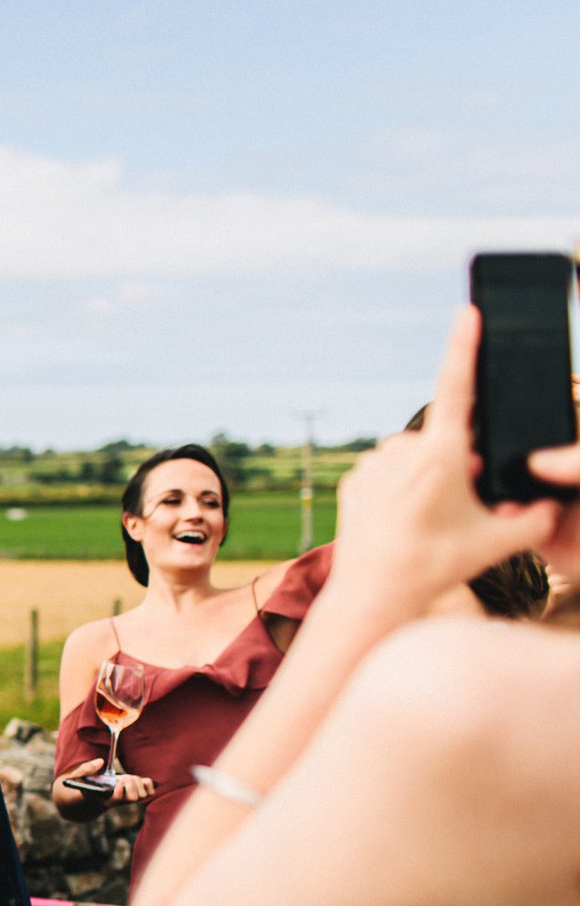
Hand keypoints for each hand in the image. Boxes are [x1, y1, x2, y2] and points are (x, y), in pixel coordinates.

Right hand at [60, 757, 154, 804]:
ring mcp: (125, 800)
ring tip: (128, 777)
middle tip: (121, 777)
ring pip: (141, 796)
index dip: (119, 793)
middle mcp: (115, 802)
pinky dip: (147, 784)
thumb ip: (86, 769)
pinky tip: (139, 779)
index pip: (114, 801)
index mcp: (100, 799)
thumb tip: (100, 762)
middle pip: (132, 798)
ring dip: (137, 783)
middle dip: (130, 783)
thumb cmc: (79, 785)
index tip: (118, 782)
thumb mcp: (75, 776)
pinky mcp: (132, 796)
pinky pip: (148, 793)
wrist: (84, 798)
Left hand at [328, 306, 565, 618]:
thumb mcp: (499, 542)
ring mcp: (373, 464)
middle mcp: (402, 451)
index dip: (464, 346)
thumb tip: (551, 506)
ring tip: (427, 521)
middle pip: (447, 443)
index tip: (467, 311)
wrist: (372, 594)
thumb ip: (536, 518)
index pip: (457, 387)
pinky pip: (387, 474)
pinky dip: (400, 490)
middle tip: (459, 510)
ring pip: (415, 459)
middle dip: (461, 466)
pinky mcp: (353, 480)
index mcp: (441, 454)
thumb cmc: (436, 565)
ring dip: (428, 478)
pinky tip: (400, 520)